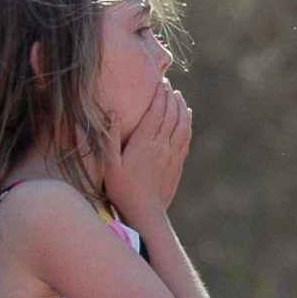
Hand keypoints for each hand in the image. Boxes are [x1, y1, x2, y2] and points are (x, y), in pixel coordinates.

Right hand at [103, 81, 191, 224]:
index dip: (159, 96)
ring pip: (181, 125)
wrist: (146, 214)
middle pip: (170, 115)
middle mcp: (161, 146)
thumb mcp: (110, 165)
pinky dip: (187, 124)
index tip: (160, 83)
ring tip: (179, 97)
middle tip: (168, 85)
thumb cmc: (122, 191)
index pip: (156, 112)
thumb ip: (110, 138)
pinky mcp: (177, 165)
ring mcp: (171, 156)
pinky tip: (186, 117)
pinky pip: (185, 139)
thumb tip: (113, 113)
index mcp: (144, 143)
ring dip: (181, 108)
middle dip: (170, 98)